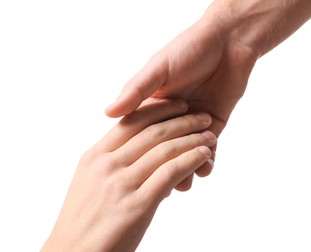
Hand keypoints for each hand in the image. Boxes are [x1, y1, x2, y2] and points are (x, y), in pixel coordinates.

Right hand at [42, 100, 215, 251]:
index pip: (130, 121)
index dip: (158, 109)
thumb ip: (114, 165)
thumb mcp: (91, 185)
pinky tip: (204, 156)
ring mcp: (120, 184)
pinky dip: (190, 160)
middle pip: (151, 132)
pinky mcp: (137, 205)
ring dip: (192, 139)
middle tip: (200, 116)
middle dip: (181, 121)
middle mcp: (106, 165)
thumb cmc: (85, 221)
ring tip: (209, 135)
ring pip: (164, 150)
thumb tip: (144, 157)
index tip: (177, 104)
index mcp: (95, 156)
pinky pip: (170, 173)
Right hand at [105, 8, 257, 175]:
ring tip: (184, 184)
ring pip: (187, 151)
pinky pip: (209, 147)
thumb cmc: (189, 49)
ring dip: (186, 167)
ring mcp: (193, 121)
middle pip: (165, 147)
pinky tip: (205, 168)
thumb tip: (109, 113)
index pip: (142, 133)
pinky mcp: (214, 123)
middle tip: (159, 187)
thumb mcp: (158, 68)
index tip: (132, 172)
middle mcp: (171, 115)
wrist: (229, 42)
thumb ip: (137, 91)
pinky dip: (207, 159)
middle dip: (163, 166)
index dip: (139, 152)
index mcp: (153, 103)